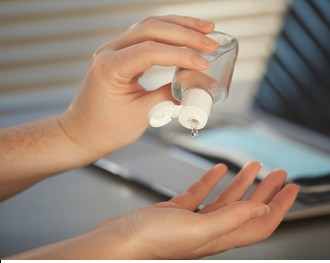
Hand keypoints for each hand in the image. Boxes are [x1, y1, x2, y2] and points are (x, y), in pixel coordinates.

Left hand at [58, 15, 218, 157]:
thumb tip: (195, 84)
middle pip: (152, 30)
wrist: (83, 132)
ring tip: (205, 29)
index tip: (203, 63)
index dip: (181, 55)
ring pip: (150, 26)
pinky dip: (169, 33)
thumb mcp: (141, 115)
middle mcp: (110, 52)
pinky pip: (147, 35)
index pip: (151, 51)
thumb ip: (169, 95)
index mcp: (110, 68)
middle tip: (210, 42)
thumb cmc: (105, 129)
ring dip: (179, 26)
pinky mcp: (122, 54)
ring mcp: (114, 50)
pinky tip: (185, 34)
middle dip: (185, 34)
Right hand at [96, 161, 298, 258]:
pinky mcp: (177, 212)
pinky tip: (217, 170)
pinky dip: (212, 180)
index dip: (281, 205)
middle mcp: (211, 231)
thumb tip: (263, 210)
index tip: (293, 187)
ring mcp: (194, 221)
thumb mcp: (198, 229)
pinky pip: (201, 195)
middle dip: (267, 190)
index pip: (261, 222)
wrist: (118, 242)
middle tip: (279, 174)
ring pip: (227, 200)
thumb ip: (232, 219)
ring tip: (254, 166)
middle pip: (248, 209)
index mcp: (220, 236)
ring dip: (243, 182)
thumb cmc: (151, 242)